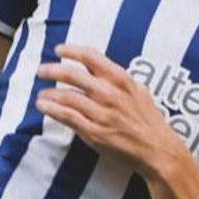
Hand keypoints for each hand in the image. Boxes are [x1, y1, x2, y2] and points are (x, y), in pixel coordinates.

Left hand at [36, 44, 179, 176]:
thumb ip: (118, 80)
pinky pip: (68, 117)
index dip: (72, 50)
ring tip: (42, 94)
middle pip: (73, 75)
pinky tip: (44, 107)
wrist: (157, 149)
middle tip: (41, 70)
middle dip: (53, 70)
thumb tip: (98, 69)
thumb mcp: (138, 91)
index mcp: (121, 80)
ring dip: (49, 93)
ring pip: (67, 97)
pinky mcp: (94, 132)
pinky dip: (52, 110)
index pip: (92, 57)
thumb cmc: (149, 121)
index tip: (59, 49)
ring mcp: (101, 113)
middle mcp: (110, 94)